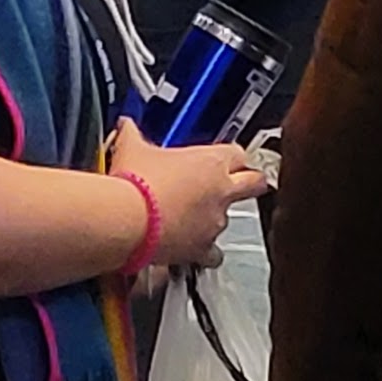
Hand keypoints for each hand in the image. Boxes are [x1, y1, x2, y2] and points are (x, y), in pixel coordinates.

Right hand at [110, 121, 266, 271]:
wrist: (126, 220)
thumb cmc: (134, 184)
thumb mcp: (132, 148)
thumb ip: (132, 134)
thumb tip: (126, 126)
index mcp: (211, 161)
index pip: (238, 153)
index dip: (231, 157)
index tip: (224, 158)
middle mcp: (221, 191)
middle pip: (255, 183)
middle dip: (250, 183)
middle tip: (242, 184)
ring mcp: (214, 221)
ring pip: (229, 219)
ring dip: (215, 217)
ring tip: (193, 218)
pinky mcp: (202, 248)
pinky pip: (214, 254)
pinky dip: (206, 252)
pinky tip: (192, 248)